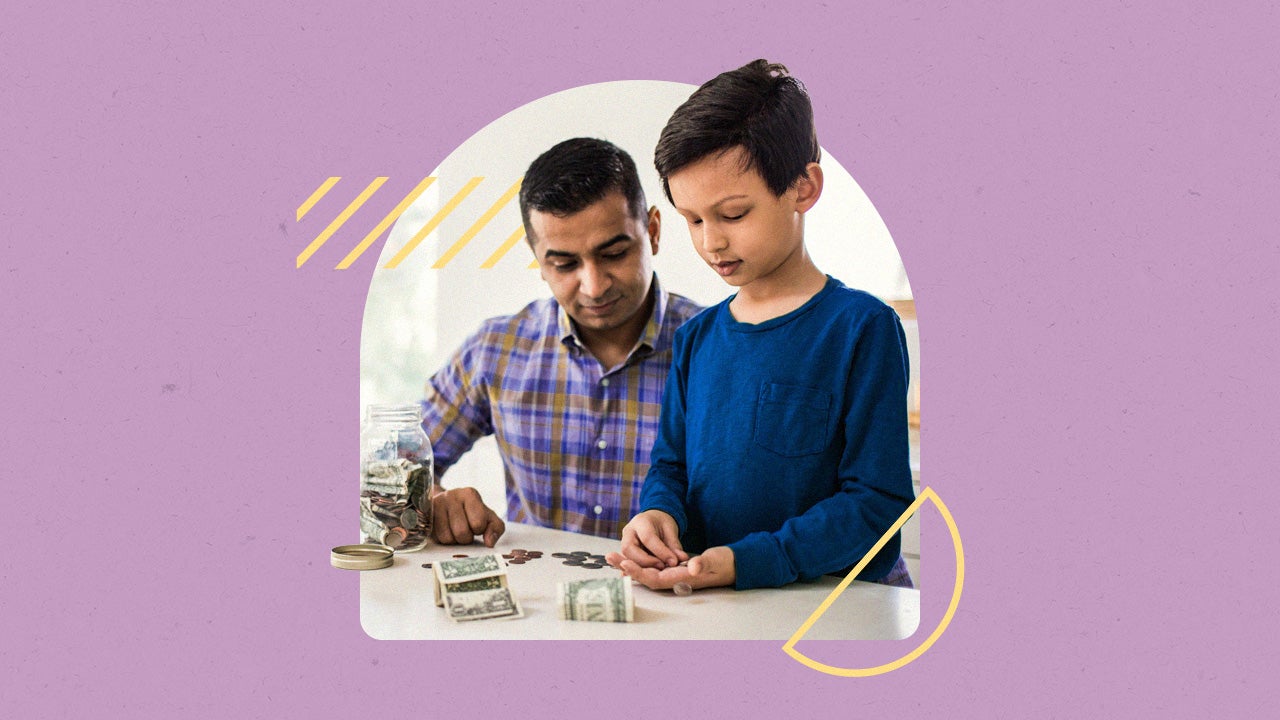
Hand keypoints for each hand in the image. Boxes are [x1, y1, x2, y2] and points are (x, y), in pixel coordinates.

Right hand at [429, 487, 504, 546]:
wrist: (447, 505)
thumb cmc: (471, 513)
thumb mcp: (489, 518)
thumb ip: (496, 529)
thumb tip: (489, 543)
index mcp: (469, 494)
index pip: (478, 523)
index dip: (479, 530)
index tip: (476, 525)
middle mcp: (451, 495)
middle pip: (461, 532)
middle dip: (466, 538)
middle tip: (465, 531)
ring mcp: (435, 505)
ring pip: (447, 537)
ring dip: (454, 541)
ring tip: (454, 531)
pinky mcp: (425, 516)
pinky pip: (436, 538)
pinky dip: (443, 540)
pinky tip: (445, 531)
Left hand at [607, 546, 735, 590]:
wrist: (733, 565)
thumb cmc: (725, 563)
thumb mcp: (716, 561)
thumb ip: (704, 564)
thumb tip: (692, 567)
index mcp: (681, 579)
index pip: (654, 579)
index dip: (639, 572)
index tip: (625, 563)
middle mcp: (674, 579)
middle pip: (645, 576)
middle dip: (627, 567)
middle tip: (609, 556)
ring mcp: (673, 574)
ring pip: (646, 571)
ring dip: (629, 564)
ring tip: (612, 555)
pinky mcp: (673, 568)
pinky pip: (652, 567)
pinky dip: (639, 562)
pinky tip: (628, 556)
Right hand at [611, 510, 687, 569]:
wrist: (653, 520)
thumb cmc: (661, 523)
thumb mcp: (671, 530)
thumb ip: (674, 545)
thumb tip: (681, 559)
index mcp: (641, 521)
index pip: (647, 538)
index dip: (660, 552)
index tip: (673, 561)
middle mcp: (628, 531)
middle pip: (629, 549)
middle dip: (645, 561)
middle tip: (662, 567)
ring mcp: (624, 542)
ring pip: (627, 557)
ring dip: (642, 566)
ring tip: (659, 568)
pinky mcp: (626, 552)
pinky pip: (629, 562)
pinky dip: (640, 568)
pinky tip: (651, 571)